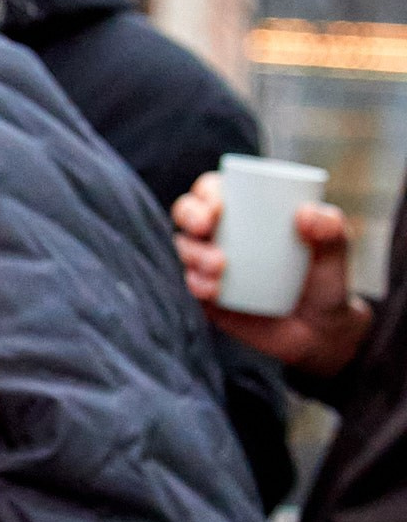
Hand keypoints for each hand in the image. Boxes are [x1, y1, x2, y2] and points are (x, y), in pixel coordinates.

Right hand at [171, 173, 370, 380]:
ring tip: (219, 266)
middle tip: (206, 226)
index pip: (216, 189)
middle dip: (189, 215)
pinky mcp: (209, 297)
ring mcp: (212, 265)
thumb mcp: (336, 254)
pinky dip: (197, 283)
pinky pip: (192, 284)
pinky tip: (213, 289)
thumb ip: (331, 230)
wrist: (320, 332)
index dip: (207, 191)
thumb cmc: (326, 282)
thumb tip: (305, 212)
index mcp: (249, 212)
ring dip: (194, 252)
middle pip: (188, 214)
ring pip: (186, 248)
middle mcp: (224, 234)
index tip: (220, 204)